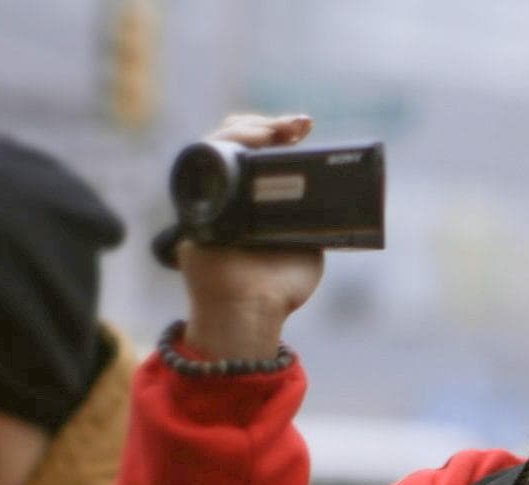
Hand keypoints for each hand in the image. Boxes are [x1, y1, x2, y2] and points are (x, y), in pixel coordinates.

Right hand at [179, 114, 324, 359]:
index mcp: (252, 202)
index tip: (303, 127)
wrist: (253, 315)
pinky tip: (249, 139)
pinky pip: (200, 166)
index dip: (276, 134)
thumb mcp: (306, 245)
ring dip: (246, 129)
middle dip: (265, 125)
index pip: (257, 153)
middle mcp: (226, 196)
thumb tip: (336, 194)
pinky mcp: (192, 209)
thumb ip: (312, 220)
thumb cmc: (278, 289)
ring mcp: (206, 200)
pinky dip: (222, 146)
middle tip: (297, 126)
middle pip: (235, 142)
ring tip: (277, 130)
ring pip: (215, 146)